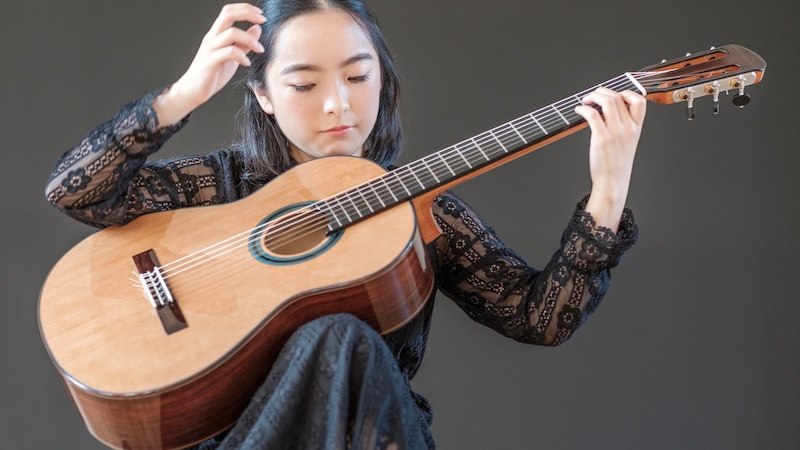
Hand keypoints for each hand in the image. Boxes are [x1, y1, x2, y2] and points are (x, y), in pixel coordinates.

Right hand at [154, 3, 265, 124]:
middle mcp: (212, 38)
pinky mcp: (210, 62)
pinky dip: (241, 56)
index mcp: (217, 34)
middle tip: (263, 20)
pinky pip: (228, 53)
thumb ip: (243, 43)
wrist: (193, 90)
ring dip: (249, 39)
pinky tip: (247, 63)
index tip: (261, 15)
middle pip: (228, 15)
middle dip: (247, 13)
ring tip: (259, 49)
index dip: (245, 9)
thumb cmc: (211, 74)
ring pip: (230, 33)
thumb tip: (257, 29)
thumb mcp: (232, 57)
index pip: (229, 11)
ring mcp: (210, 49)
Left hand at [574, 87, 646, 232]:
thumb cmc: (616, 164)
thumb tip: (603, 110)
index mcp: (636, 128)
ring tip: (585, 101)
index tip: (613, 94)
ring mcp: (616, 133)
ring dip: (592, 96)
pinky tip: (578, 111)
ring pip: (606, 101)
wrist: (613, 183)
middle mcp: (628, 128)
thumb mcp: (626, 142)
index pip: (639, 100)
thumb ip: (621, 125)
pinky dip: (583, 108)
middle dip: (602, 92)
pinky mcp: (602, 139)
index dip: (626, 92)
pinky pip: (592, 114)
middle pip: (617, 97)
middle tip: (592, 96)